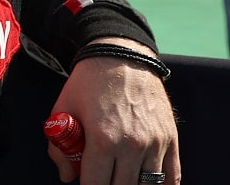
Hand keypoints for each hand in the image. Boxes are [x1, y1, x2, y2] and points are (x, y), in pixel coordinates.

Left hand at [47, 39, 179, 184]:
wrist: (120, 56)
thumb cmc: (88, 84)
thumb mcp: (62, 110)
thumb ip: (58, 147)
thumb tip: (66, 176)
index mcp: (102, 139)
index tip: (86, 183)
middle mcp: (132, 145)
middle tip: (101, 176)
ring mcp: (155, 144)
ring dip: (130, 184)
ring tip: (118, 176)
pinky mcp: (170, 139)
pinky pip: (172, 177)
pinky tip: (147, 184)